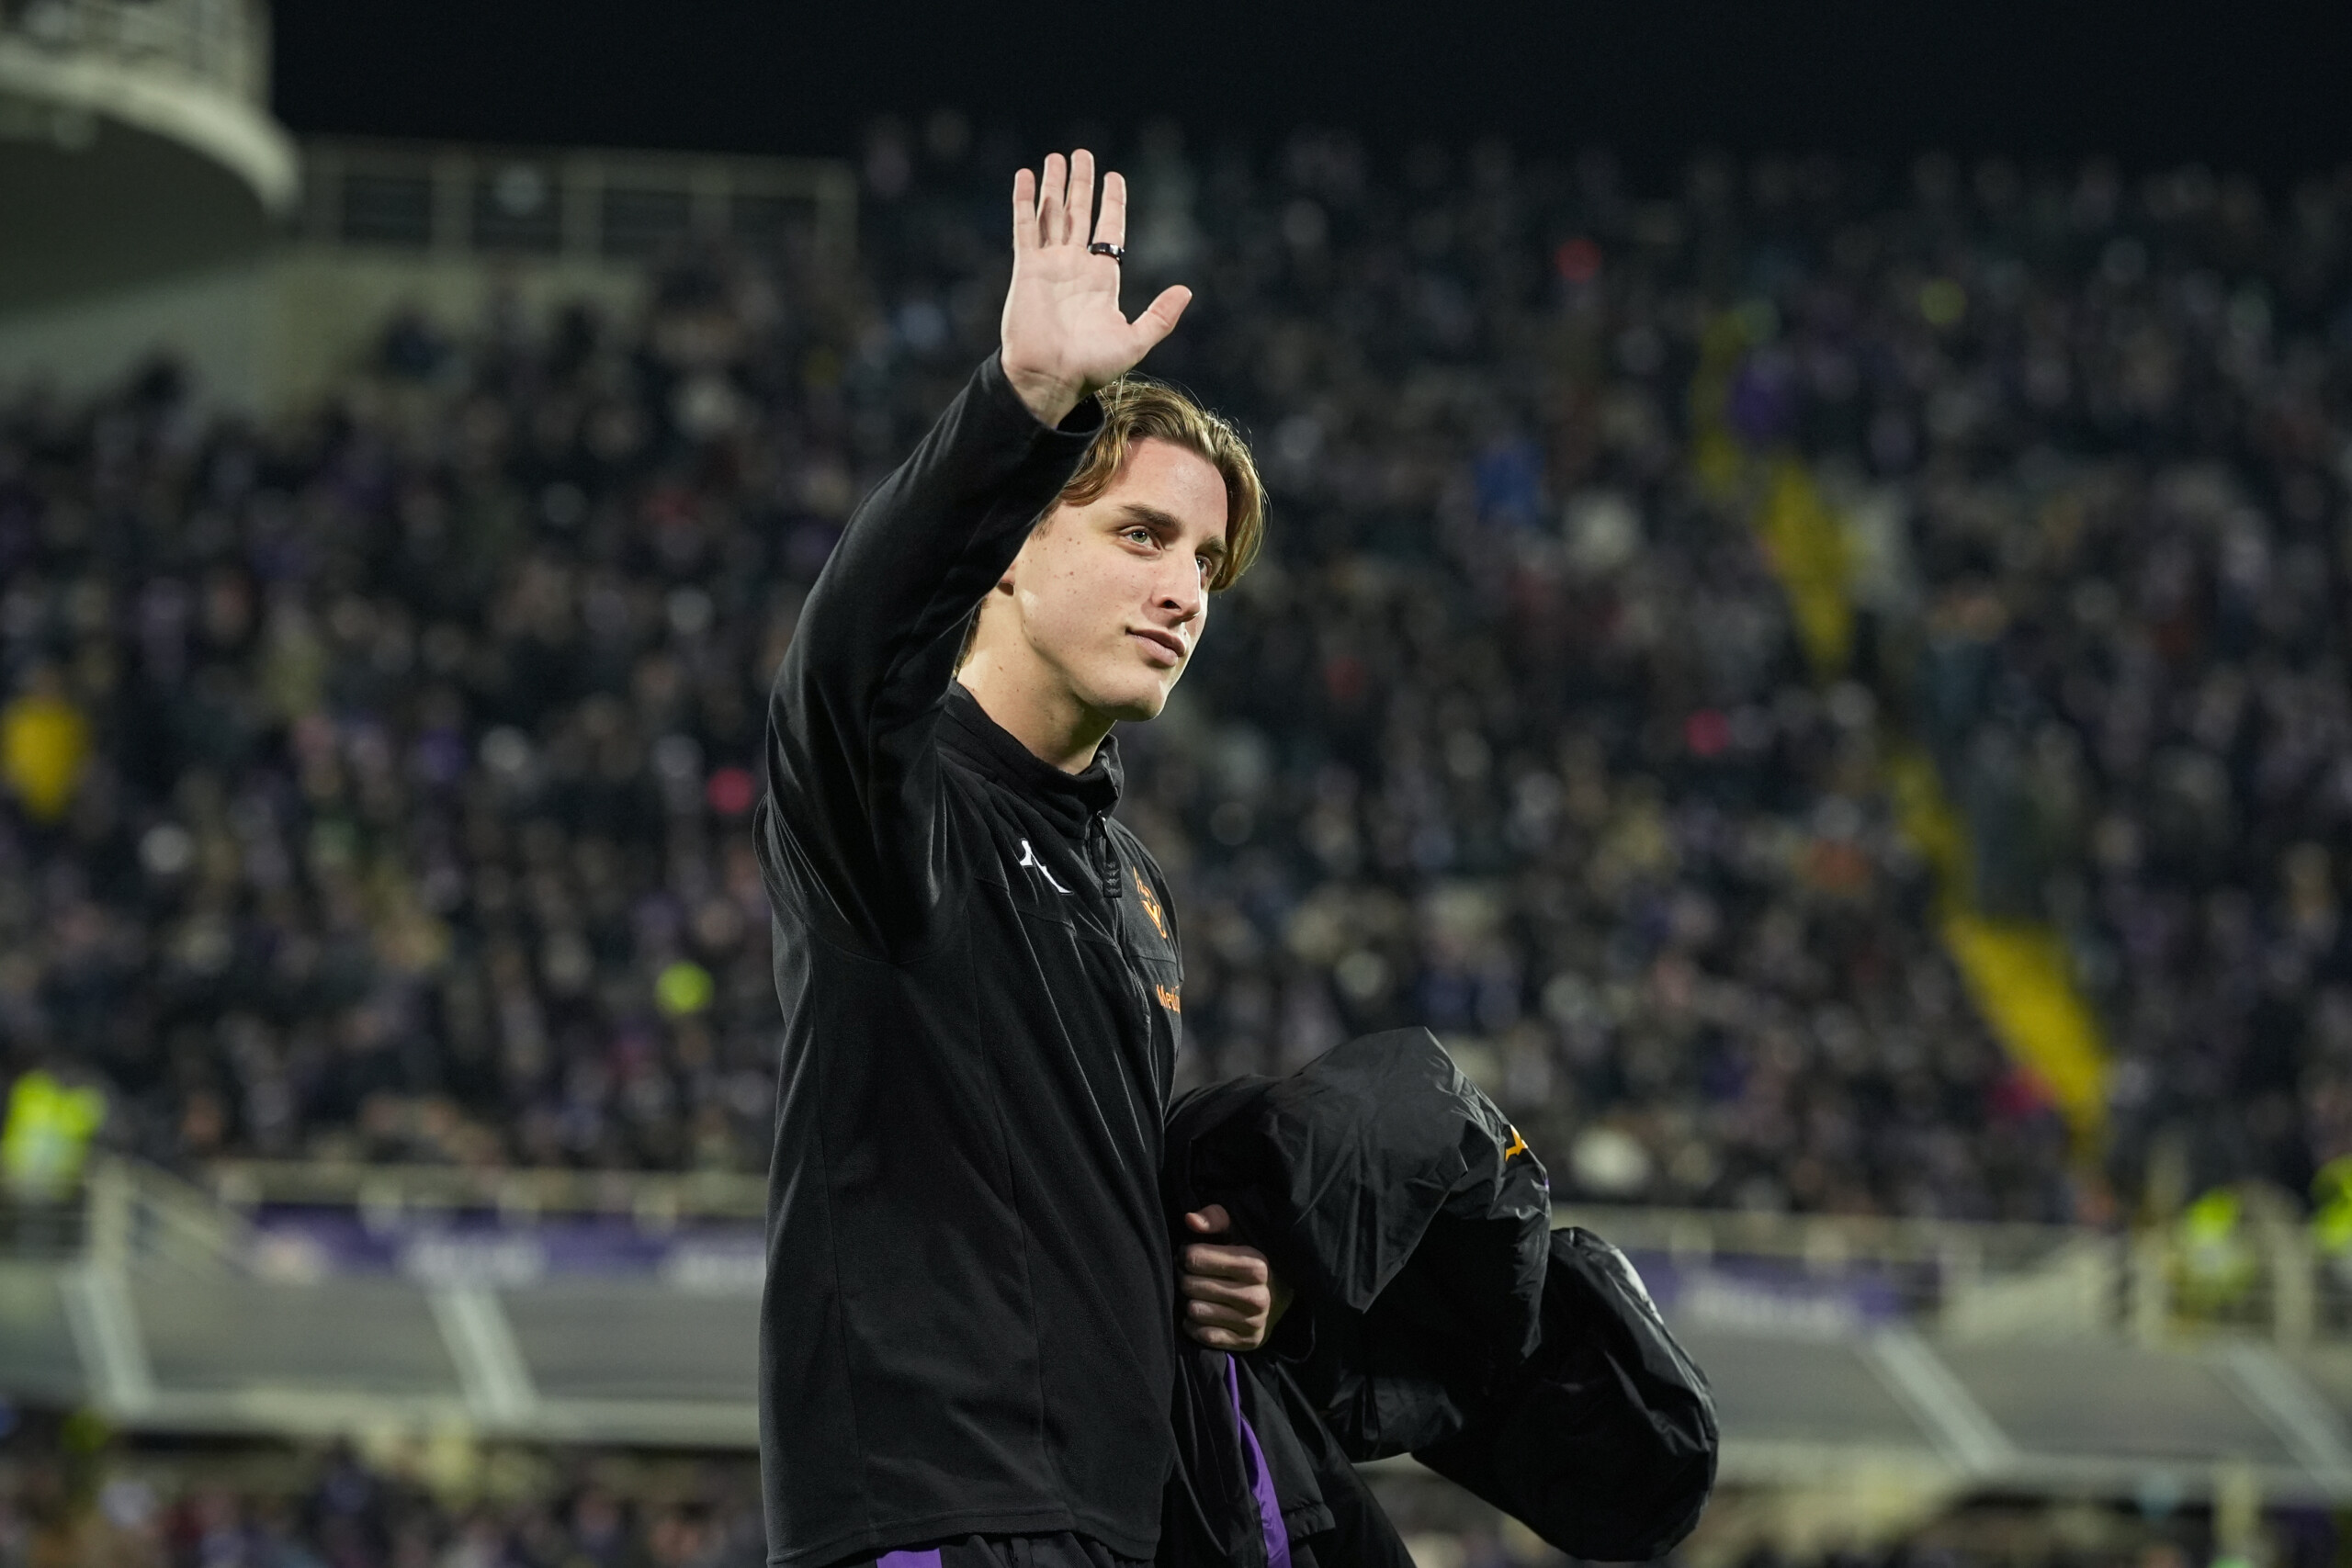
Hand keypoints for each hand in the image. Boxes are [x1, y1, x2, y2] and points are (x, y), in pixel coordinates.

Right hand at [1000, 149, 1192, 427]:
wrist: (1051, 378)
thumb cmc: (1093, 366)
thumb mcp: (1136, 341)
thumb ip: (1161, 316)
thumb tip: (1187, 291)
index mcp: (1103, 279)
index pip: (1109, 230)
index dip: (1112, 202)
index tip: (1114, 177)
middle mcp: (1075, 266)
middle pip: (1079, 214)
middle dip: (1081, 185)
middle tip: (1082, 153)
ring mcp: (1049, 266)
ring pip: (1052, 215)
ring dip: (1054, 186)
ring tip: (1056, 156)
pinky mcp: (1026, 269)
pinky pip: (1025, 228)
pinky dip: (1026, 202)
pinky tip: (1027, 176)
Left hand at [1179, 1204, 1292, 1352]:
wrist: (1281, 1297)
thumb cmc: (1252, 1257)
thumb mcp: (1239, 1231)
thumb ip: (1216, 1218)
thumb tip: (1190, 1220)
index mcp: (1256, 1265)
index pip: (1195, 1258)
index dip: (1187, 1253)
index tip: (1192, 1253)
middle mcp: (1256, 1297)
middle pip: (1190, 1285)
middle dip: (1185, 1276)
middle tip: (1191, 1273)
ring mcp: (1252, 1323)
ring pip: (1193, 1310)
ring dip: (1189, 1300)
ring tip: (1198, 1292)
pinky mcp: (1246, 1343)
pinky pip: (1202, 1334)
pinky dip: (1195, 1324)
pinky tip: (1204, 1311)